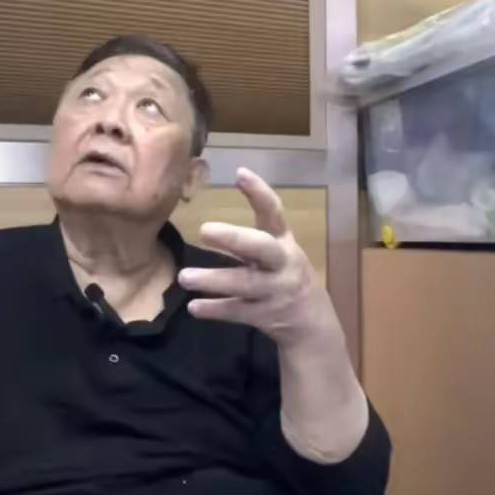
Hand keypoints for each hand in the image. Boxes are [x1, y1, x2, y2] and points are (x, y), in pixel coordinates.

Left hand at [178, 168, 339, 347]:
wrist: (311, 320)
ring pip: (244, 284)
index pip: (274, 213)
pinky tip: (194, 307)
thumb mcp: (279, 250)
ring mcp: (275, 291)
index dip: (260, 193)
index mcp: (284, 242)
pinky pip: (237, 312)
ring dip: (214, 279)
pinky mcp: (265, 315)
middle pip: (261, 248)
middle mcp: (282, 263)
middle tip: (204, 229)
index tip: (240, 173)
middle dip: (234, 239)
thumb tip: (222, 207)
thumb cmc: (285, 274)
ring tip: (184, 277)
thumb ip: (254, 232)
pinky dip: (215, 310)